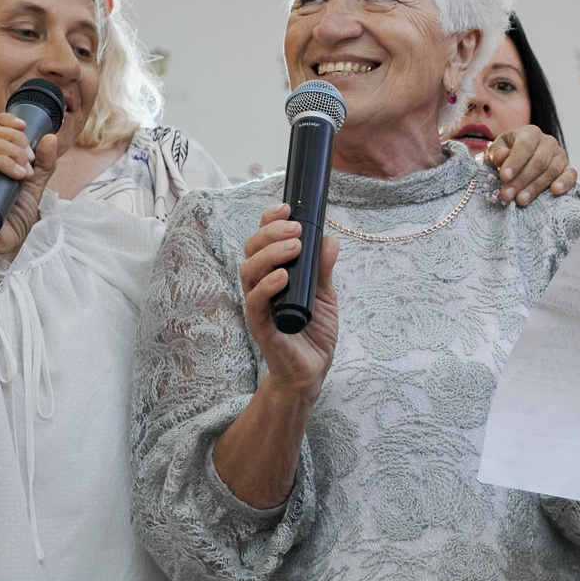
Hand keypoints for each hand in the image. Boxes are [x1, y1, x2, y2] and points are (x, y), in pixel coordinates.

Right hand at [0, 114, 60, 262]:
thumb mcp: (34, 187)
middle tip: (31, 161)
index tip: (26, 127)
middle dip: (16, 140)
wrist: (4, 248)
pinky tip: (17, 175)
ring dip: (12, 151)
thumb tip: (50, 136)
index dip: (6, 120)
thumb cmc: (14, 220)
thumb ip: (43, 164)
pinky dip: (2, 163)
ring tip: (25, 171)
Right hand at [239, 202, 340, 401]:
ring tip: (293, 248)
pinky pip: (255, 303)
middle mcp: (261, 287)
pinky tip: (283, 277)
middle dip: (270, 233)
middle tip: (295, 230)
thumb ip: (324, 269)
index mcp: (273, 275)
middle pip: (252, 251)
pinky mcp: (261, 327)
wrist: (312, 371)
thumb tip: (330, 240)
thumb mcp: (325, 295)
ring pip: (249, 272)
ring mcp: (259, 306)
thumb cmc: (313, 333)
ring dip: (270, 255)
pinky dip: (267, 287)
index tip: (285, 209)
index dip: (269, 222)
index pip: (262, 242)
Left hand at [481, 125, 578, 206]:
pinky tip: (555, 191)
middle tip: (507, 194)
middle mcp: (548, 142)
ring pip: (551, 171)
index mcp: (530, 133)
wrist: (519, 160)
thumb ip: (497, 153)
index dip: (515, 161)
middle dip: (521, 180)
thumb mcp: (496, 151)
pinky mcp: (568, 168)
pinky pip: (571, 175)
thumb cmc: (507, 154)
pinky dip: (564, 183)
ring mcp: (560, 155)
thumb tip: (502, 157)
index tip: (504, 176)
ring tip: (520, 200)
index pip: (525, 145)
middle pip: (538, 161)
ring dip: (535, 187)